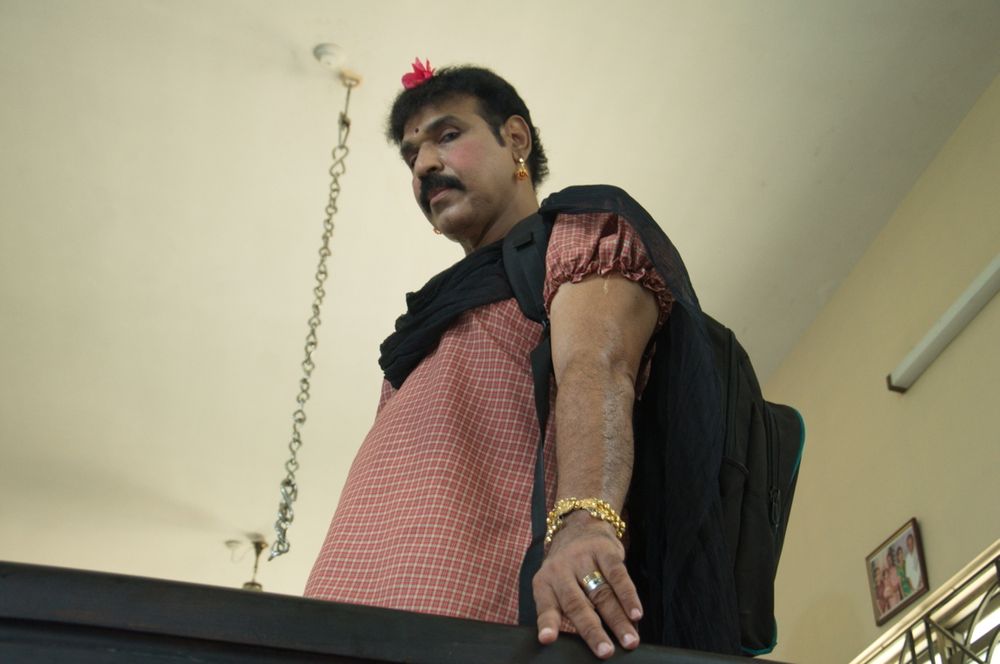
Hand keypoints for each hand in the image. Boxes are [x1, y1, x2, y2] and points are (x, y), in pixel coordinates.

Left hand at [533, 512, 642, 658]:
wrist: (581, 524)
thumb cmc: (570, 569)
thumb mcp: (557, 586)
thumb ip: (568, 611)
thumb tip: (594, 641)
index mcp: (544, 583)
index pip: (546, 607)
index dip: (547, 623)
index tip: (548, 639)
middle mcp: (560, 570)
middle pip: (577, 604)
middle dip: (592, 630)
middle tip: (606, 651)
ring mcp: (582, 558)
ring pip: (601, 593)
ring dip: (618, 619)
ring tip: (629, 640)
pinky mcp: (604, 550)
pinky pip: (618, 575)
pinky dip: (628, 596)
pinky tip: (636, 613)